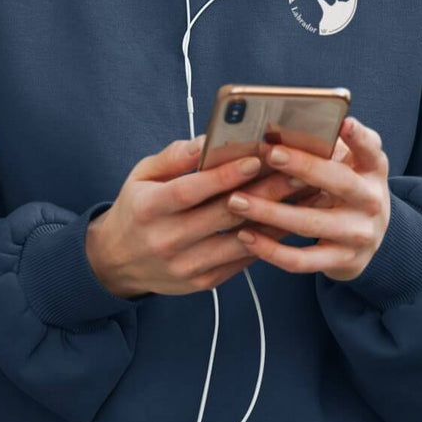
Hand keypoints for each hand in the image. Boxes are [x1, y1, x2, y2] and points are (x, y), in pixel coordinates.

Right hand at [85, 134, 316, 297]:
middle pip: (223, 214)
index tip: (257, 157)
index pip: (190, 191)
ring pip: (240, 240)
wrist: (117, 263)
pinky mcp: (202, 283)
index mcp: (148, 208)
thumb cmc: (136, 208)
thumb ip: (174, 157)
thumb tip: (208, 138)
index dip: (224, 175)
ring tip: (304, 196)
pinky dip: (267, 240)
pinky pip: (242, 260)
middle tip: (297, 171)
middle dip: (264, 191)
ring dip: (276, 218)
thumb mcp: (141, 175)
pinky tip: (289, 221)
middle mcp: (166, 240)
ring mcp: (186, 266)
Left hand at [227, 116, 390, 281]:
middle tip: (271, 153)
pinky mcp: (343, 262)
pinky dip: (270, 249)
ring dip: (269, 211)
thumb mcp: (351, 165)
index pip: (370, 150)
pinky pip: (302, 260)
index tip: (343, 123)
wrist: (369, 238)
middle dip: (304, 166)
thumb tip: (282, 126)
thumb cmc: (346, 189)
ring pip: (310, 223)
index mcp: (373, 170)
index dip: (358, 137)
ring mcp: (358, 235)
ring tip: (236, 199)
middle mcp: (372, 202)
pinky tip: (245, 235)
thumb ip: (331, 146)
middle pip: (339, 182)